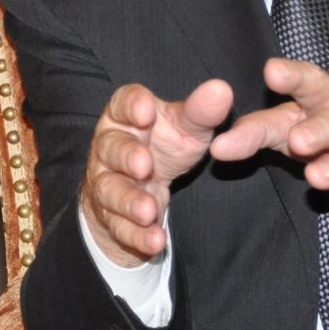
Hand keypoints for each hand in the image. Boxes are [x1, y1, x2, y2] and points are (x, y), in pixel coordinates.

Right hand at [81, 79, 233, 266]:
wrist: (143, 187)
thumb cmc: (164, 144)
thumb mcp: (187, 127)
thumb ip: (202, 111)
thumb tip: (221, 89)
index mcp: (126, 117)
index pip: (122, 104)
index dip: (131, 107)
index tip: (148, 111)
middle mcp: (109, 147)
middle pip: (110, 148)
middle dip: (125, 157)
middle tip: (145, 165)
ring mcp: (107, 183)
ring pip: (110, 190)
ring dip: (129, 201)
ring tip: (149, 212)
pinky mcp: (113, 217)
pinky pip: (121, 227)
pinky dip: (137, 235)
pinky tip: (155, 240)